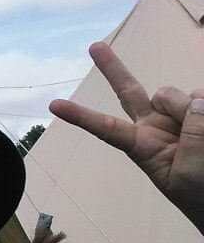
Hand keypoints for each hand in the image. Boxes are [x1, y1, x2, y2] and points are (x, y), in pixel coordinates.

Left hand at [49, 41, 203, 231]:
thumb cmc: (200, 195)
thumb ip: (191, 135)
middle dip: (112, 68)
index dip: (81, 117)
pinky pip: (202, 96)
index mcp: (141, 147)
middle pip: (129, 92)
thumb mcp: (188, 172)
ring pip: (175, 95)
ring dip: (189, 110)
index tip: (53, 105)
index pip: (106, 128)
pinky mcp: (201, 109)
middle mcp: (154, 126)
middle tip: (93, 47)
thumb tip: (196, 100)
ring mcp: (178, 116)